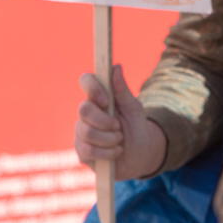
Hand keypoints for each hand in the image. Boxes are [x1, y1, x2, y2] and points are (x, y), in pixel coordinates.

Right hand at [74, 64, 167, 181]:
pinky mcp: (81, 151)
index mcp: (99, 98)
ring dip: (110, 139)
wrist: (141, 155)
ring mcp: (81, 132)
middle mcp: (86, 113)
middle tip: (119, 127)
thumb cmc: (137, 128)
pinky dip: (107, 153)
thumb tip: (116, 66)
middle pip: (84, 109)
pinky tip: (115, 153)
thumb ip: (123, 90)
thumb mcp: (134, 109)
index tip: (106, 101)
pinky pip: (88, 150)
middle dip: (106, 121)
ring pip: (87, 132)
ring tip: (120, 141)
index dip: (93, 88)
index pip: (86, 80)